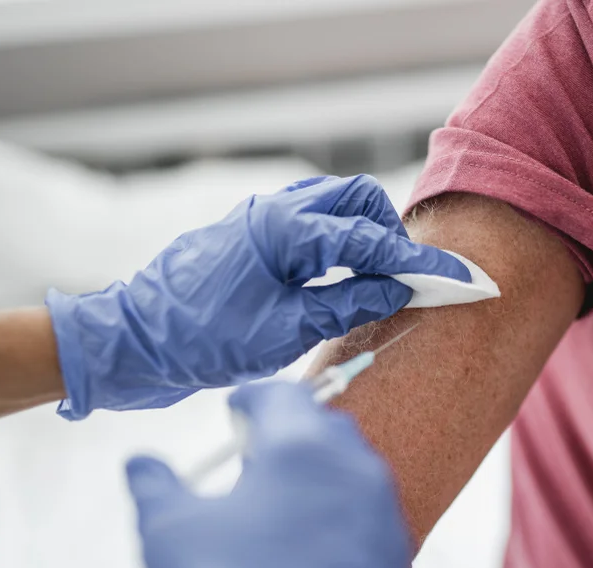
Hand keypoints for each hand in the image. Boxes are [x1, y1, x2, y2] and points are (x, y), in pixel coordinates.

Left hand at [46, 175, 468, 418]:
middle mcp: (274, 211)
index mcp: (284, 229)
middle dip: (389, 235)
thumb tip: (396, 287)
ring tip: (374, 284)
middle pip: (357, 200)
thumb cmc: (200, 339)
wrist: (131, 341)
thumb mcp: (284, 331)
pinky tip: (338, 282)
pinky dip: (336, 247)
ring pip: (334, 209)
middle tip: (405, 281)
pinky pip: (310, 226)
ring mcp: (260, 219)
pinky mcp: (251, 236)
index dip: (419, 264)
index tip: (460, 279)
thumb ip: (347, 303)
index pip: (370, 240)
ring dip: (362, 239)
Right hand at [126, 383, 412, 567]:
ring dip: (320, 479)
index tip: (237, 411)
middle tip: (255, 462)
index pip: (282, 394)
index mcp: (303, 448)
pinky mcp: (399, 560)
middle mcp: (356, 471)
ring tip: (281, 511)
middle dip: (290, 434)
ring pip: (353, 474)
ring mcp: (385, 517)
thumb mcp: (171, 535)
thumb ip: (155, 485)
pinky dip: (342, 523)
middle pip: (324, 428)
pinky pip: (369, 523)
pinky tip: (311, 553)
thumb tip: (141, 465)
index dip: (253, 397)